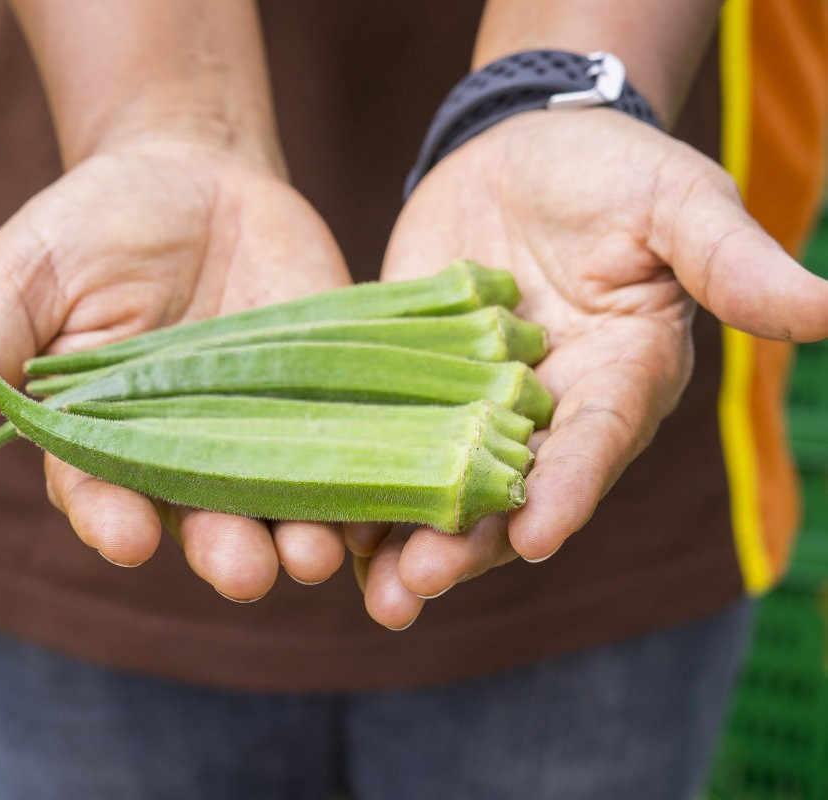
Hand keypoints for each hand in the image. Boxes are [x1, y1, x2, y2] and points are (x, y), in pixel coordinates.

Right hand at [0, 134, 350, 600]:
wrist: (197, 174)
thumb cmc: (95, 225)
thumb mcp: (30, 278)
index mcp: (102, 439)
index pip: (102, 494)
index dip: (111, 517)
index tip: (125, 535)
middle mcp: (185, 454)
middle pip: (202, 519)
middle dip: (222, 547)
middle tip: (246, 570)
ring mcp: (261, 433)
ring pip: (280, 505)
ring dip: (301, 535)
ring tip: (317, 553)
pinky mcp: (328, 404)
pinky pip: (349, 455)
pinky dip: (366, 487)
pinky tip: (383, 511)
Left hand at [353, 109, 827, 628]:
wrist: (518, 152)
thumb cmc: (611, 174)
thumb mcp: (677, 204)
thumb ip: (732, 263)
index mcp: (619, 381)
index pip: (595, 445)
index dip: (569, 490)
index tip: (537, 535)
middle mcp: (549, 414)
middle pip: (511, 492)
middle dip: (469, 542)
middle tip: (419, 585)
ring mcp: (473, 407)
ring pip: (445, 488)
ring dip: (410, 539)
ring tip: (373, 589)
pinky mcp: (414, 387)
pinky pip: (389, 442)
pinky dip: (364, 481)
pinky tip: (327, 523)